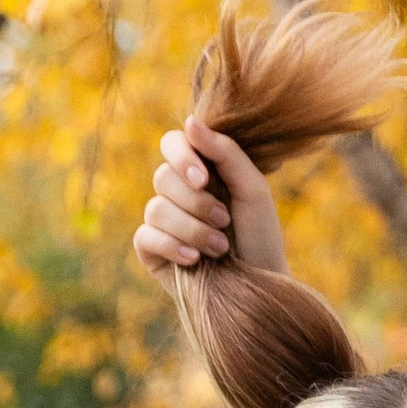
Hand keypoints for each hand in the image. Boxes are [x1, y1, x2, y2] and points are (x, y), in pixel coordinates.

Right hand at [133, 117, 285, 278]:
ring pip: (156, 209)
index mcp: (199, 170)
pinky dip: (171, 246)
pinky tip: (194, 261)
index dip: (182, 157)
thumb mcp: (251, 189)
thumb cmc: (260, 236)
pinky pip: (145, 236)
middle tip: (225, 221)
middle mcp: (176, 192)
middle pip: (163, 177)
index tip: (203, 179)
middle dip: (196, 203)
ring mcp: (162, 222)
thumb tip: (190, 121)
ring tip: (220, 248)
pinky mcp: (152, 251)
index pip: (172, 144)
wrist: (261, 286)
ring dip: (191, 229)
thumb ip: (225, 153)